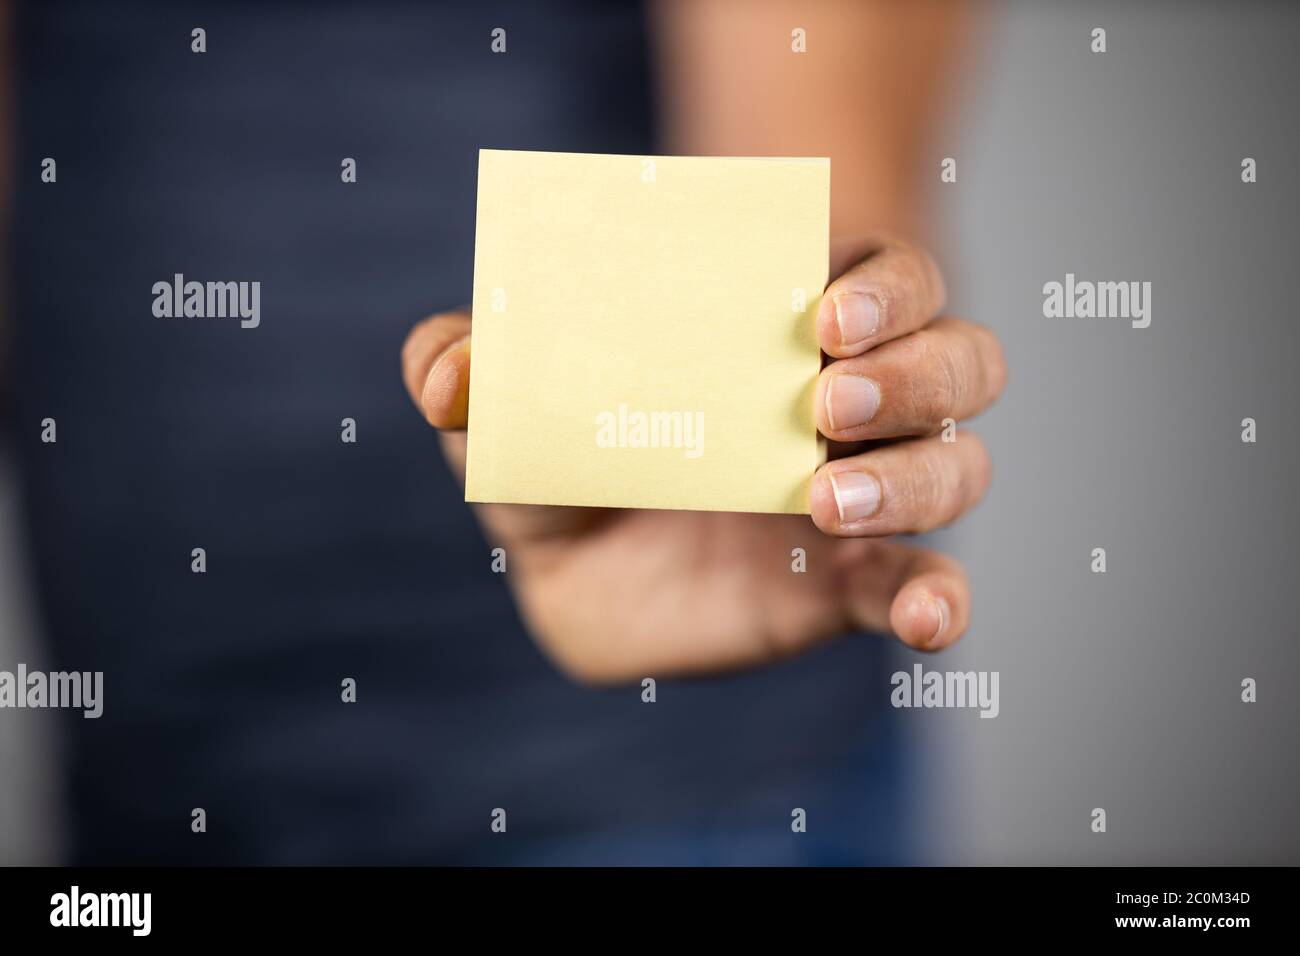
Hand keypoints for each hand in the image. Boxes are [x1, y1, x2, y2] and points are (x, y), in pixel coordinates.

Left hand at [401, 235, 1005, 682]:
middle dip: (914, 372)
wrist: (580, 573)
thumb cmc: (562, 455)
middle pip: (956, 359)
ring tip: (826, 500)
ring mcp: (863, 492)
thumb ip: (465, 370)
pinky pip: (926, 586)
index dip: (884, 286)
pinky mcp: (852, 584)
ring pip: (959, 464)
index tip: (821, 318)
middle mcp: (848, 401)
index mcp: (785, 328)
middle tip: (825, 399)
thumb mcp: (506, 409)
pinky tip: (927, 621)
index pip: (887, 275)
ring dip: (917, 477)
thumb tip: (444, 370)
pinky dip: (941, 601)